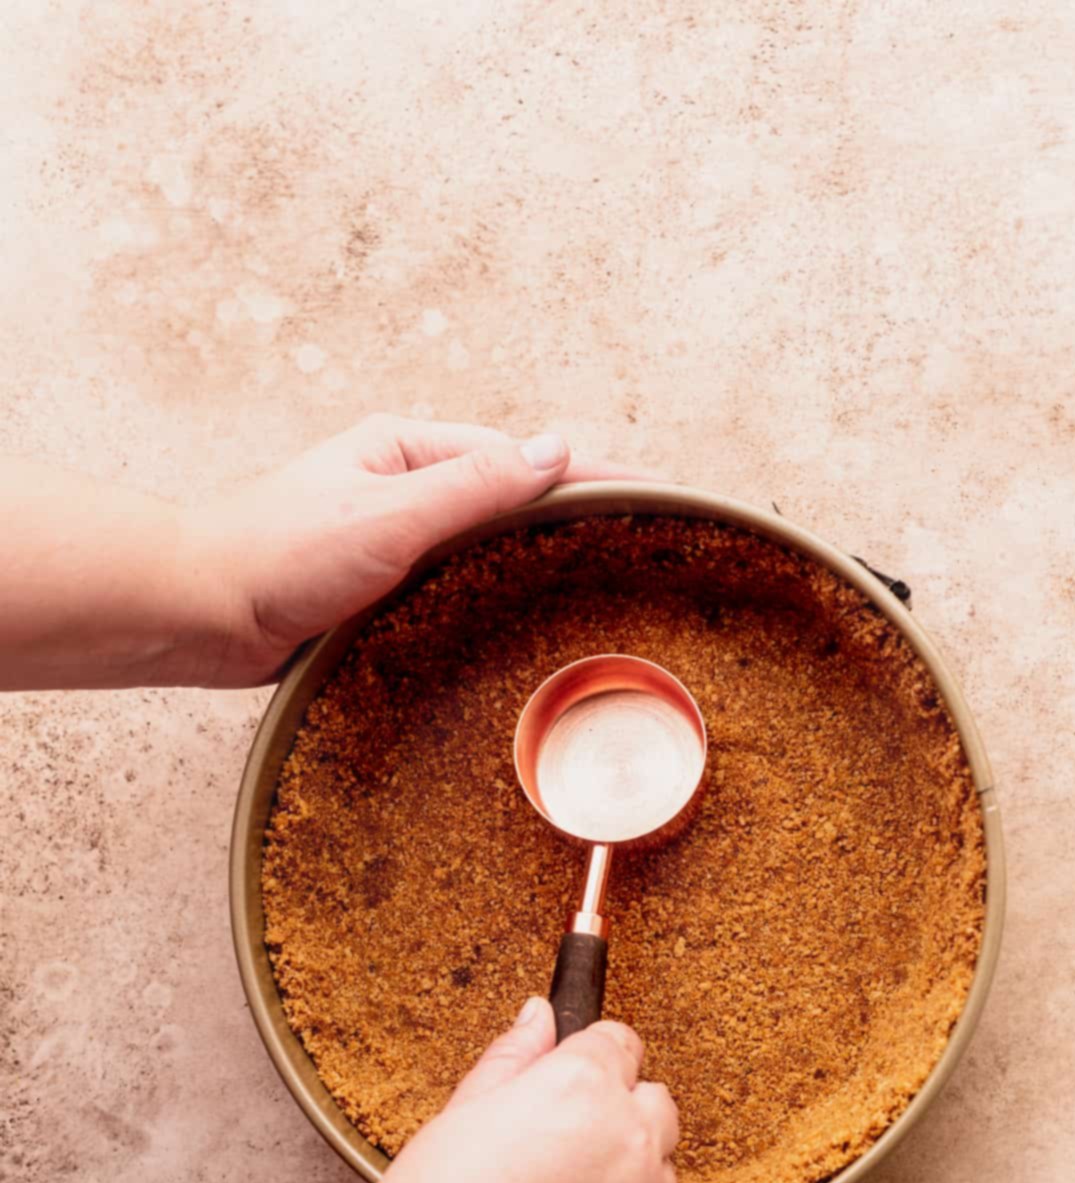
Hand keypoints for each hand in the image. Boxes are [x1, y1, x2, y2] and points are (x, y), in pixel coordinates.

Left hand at [188, 416, 639, 684]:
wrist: (199, 613)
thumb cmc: (276, 554)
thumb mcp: (390, 513)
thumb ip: (474, 485)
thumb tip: (556, 451)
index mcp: (408, 451)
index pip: (523, 461)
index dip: (592, 477)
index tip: (656, 492)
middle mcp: (405, 490)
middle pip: (513, 498)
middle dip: (578, 510)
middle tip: (654, 537)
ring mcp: (394, 542)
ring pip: (488, 544)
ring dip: (541, 555)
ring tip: (611, 578)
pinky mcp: (381, 592)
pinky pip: (457, 585)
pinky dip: (499, 592)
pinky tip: (526, 620)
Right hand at [331, 999, 678, 1182]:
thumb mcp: (456, 1119)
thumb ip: (512, 1060)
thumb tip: (539, 1016)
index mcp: (580, 1087)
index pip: (618, 1042)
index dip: (587, 1059)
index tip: (562, 1082)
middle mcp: (630, 1140)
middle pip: (653, 1102)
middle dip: (616, 1112)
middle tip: (549, 1148)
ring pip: (658, 1169)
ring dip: (623, 1174)